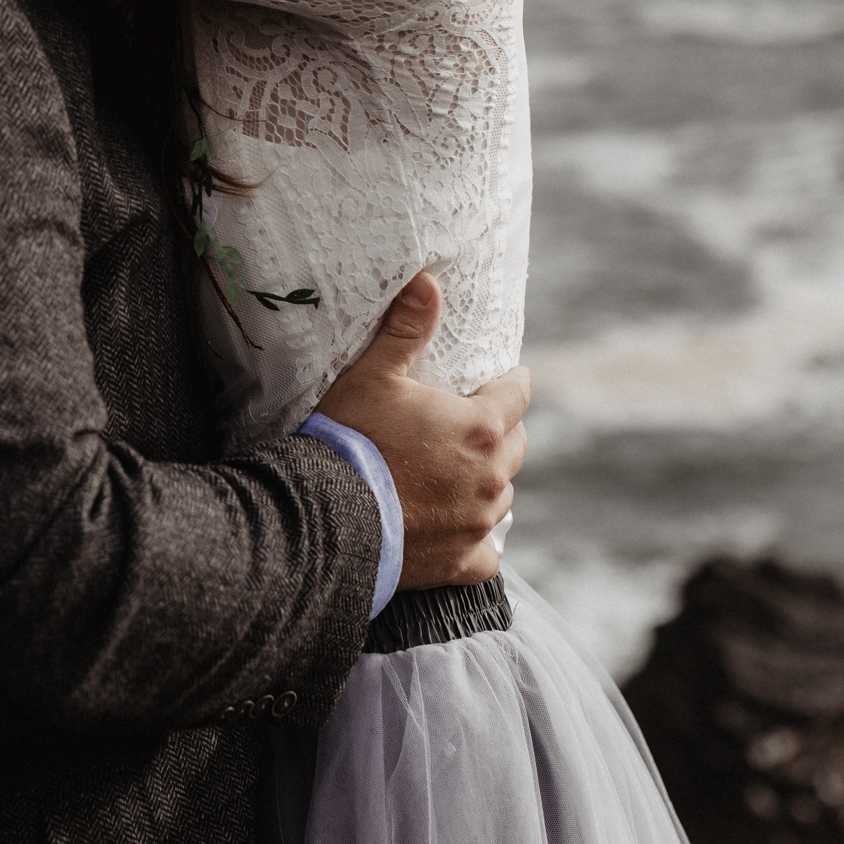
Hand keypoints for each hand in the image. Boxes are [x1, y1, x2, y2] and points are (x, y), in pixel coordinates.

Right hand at [313, 272, 529, 589]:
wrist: (325, 518)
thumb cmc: (349, 440)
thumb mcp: (373, 375)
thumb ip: (406, 330)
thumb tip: (429, 282)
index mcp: (480, 427)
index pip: (517, 394)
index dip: (511, 382)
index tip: (505, 378)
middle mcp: (490, 476)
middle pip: (516, 446)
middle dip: (501, 432)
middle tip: (476, 425)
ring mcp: (477, 522)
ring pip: (502, 496)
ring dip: (487, 481)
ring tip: (461, 474)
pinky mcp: (460, 561)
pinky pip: (487, 553)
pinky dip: (478, 540)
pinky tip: (460, 531)